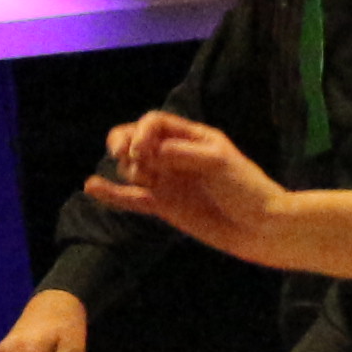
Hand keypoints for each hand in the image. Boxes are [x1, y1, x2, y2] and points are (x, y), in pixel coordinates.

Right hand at [84, 114, 286, 258]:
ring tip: (145, 181)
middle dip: (124, 144)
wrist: (261, 228)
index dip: (141, 132)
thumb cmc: (247, 190)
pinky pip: (132, 198)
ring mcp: (167, 180)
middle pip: (135, 139)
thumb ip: (183, 154)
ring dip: (128, 170)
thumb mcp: (219, 163)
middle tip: (129, 157)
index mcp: (190, 137)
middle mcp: (174, 155)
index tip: (141, 150)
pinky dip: (112, 193)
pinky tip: (91, 186)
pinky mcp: (163, 206)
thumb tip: (150, 152)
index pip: (153, 123)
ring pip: (131, 167)